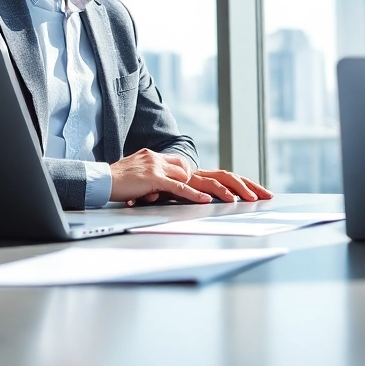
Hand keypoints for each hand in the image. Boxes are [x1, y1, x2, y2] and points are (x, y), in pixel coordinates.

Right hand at [109, 148, 209, 203]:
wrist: (102, 180)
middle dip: (189, 179)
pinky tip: (204, 200)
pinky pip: (179, 187)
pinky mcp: (154, 179)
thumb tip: (152, 189)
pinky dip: (193, 195)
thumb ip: (145, 175)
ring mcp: (155, 167)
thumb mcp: (132, 172)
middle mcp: (154, 157)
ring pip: (183, 176)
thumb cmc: (113, 180)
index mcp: (149, 154)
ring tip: (202, 196)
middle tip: (195, 190)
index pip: (174, 160)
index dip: (183, 170)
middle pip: (182, 166)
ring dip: (192, 187)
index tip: (187, 179)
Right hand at [133, 169, 273, 204]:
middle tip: (263, 195)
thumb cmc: (124, 184)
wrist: (102, 178)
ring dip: (224, 191)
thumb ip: (166, 187)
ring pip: (202, 180)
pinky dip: (193, 195)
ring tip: (242, 200)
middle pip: (219, 173)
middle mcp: (175, 163)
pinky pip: (178, 187)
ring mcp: (165, 167)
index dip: (236, 183)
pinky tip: (206, 202)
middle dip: (244, 185)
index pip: (216, 173)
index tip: (253, 193)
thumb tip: (173, 195)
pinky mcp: (153, 177)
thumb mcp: (152, 185)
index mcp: (179, 165)